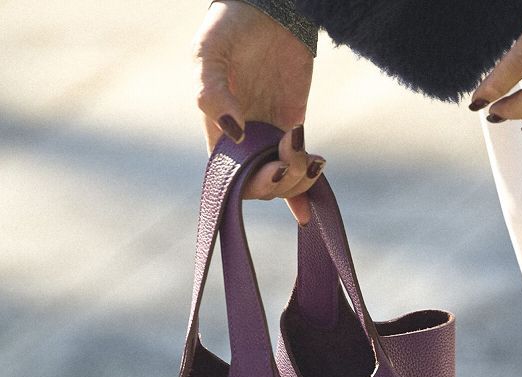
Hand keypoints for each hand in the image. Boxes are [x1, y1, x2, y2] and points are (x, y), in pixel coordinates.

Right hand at [191, 0, 324, 224]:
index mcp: (217, 130)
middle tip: (288, 164)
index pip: (227, 178)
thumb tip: (235, 132)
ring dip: (297, 182)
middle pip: (257, 186)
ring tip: (311, 158)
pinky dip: (305, 190)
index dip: (245, 185)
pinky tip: (307, 210)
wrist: (271, 7)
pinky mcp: (293, 128)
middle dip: (275, 184)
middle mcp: (242, 140)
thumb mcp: (208, 53)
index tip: (265, 169)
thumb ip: (212, 93)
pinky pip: (298, 167)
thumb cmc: (230, 26)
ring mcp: (269, 136)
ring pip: (282, 181)